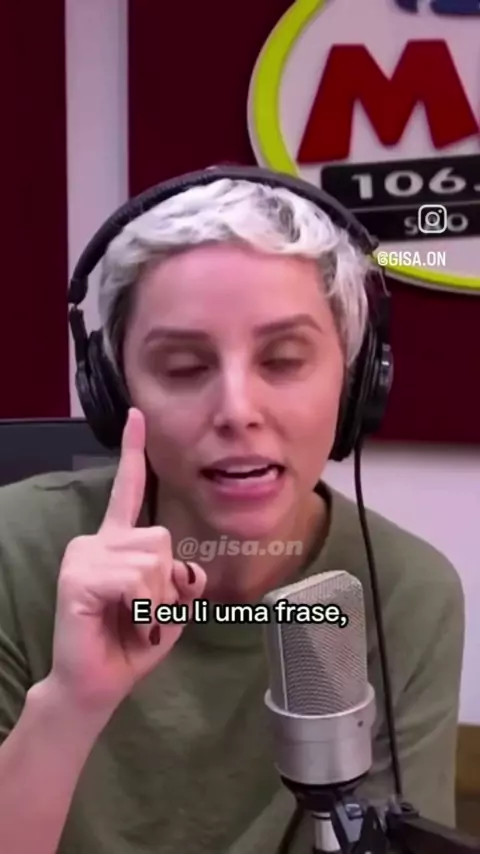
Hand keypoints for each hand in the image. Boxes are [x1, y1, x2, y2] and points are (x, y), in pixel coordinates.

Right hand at [47, 407, 205, 716]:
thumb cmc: (131, 643)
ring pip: (153, 560)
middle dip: (168, 583)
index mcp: (118, 542)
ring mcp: (84, 555)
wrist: (97, 684)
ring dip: (157, 599)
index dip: (133, 453)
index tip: (137, 415)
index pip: (129, 491)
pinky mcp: (78, 575)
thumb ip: (182, 579)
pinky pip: (136, 579)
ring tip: (134, 620)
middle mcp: (98, 540)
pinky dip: (144, 607)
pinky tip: (126, 621)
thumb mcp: (171, 607)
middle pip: (162, 538)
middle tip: (145, 613)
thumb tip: (186, 570)